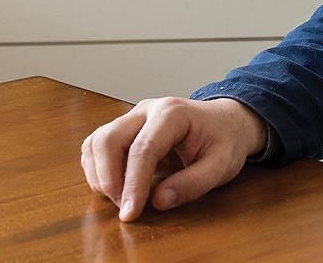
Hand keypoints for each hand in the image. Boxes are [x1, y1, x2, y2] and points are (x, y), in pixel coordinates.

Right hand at [80, 96, 267, 221]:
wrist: (226, 122)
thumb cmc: (224, 140)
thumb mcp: (222, 165)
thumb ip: (194, 183)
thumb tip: (159, 201)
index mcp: (173, 113)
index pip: (143, 149)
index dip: (133, 184)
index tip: (130, 213)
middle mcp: (147, 110)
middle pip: (108, 139)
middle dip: (108, 179)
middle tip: (125, 207)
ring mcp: (133, 117)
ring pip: (96, 142)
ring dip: (99, 175)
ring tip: (121, 198)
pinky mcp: (125, 128)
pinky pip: (97, 146)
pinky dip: (98, 169)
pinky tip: (116, 186)